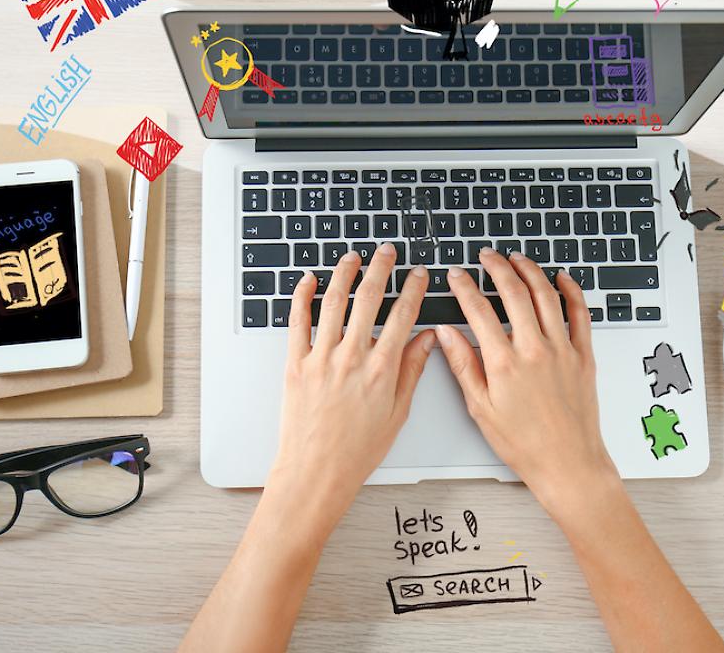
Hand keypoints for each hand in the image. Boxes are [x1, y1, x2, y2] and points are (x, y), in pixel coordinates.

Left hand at [270, 244, 435, 519]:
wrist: (316, 472)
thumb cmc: (357, 450)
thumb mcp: (397, 412)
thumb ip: (412, 371)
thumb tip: (427, 340)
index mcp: (382, 368)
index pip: (403, 315)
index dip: (413, 289)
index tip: (419, 274)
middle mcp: (352, 357)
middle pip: (369, 298)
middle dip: (381, 268)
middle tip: (387, 251)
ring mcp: (321, 358)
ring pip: (333, 302)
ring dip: (344, 273)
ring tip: (352, 256)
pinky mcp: (296, 364)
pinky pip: (298, 322)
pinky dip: (302, 297)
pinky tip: (308, 280)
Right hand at [435, 249, 615, 507]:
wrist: (568, 463)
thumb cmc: (524, 444)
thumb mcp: (480, 408)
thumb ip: (463, 366)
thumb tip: (446, 335)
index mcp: (504, 363)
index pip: (479, 311)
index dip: (465, 287)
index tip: (457, 276)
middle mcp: (535, 350)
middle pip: (514, 293)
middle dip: (497, 268)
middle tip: (487, 256)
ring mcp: (563, 350)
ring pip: (546, 296)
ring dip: (530, 271)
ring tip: (517, 259)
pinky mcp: (584, 356)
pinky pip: (580, 314)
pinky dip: (571, 291)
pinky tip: (562, 279)